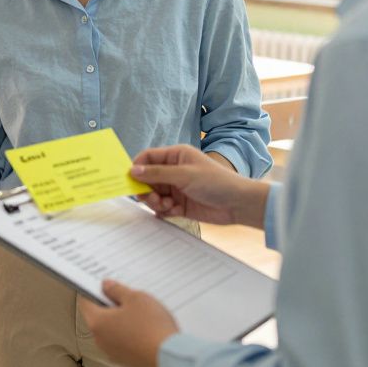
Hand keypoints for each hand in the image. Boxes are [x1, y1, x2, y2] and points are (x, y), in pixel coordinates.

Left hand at [78, 281, 178, 366]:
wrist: (170, 358)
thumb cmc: (151, 326)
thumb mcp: (135, 298)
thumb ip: (117, 290)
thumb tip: (106, 286)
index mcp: (97, 322)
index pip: (85, 302)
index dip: (93, 290)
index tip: (102, 284)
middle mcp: (100, 340)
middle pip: (99, 316)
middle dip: (110, 305)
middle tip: (126, 295)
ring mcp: (113, 352)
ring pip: (112, 330)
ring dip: (121, 320)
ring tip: (140, 312)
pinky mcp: (126, 361)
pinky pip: (123, 342)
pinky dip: (129, 334)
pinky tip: (145, 328)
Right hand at [132, 145, 267, 227]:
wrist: (238, 204)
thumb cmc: (216, 182)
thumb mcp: (184, 174)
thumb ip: (157, 173)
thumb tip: (132, 170)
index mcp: (176, 156)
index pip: (148, 157)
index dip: (137, 167)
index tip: (129, 180)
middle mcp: (174, 171)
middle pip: (147, 178)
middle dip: (146, 190)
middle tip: (151, 199)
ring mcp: (176, 188)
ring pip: (153, 194)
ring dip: (156, 202)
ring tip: (167, 205)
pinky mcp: (180, 204)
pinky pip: (162, 207)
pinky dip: (164, 210)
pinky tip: (174, 210)